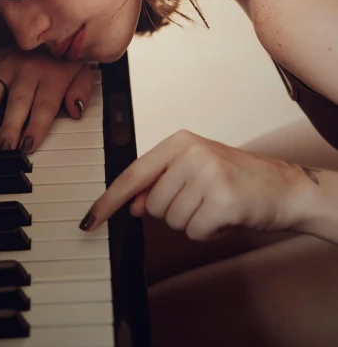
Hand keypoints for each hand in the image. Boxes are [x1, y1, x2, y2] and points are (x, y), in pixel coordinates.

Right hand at [0, 47, 96, 152]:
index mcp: (51, 74)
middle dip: (9, 127)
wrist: (42, 15)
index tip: (29, 146)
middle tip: (2, 148)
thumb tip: (77, 110)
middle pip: (17, 102)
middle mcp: (25, 71)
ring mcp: (3, 67)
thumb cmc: (60, 52)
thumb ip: (81, 90)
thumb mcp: (81, 67)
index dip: (36, 127)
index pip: (43, 106)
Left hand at [80, 130, 307, 239]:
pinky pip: (195, 232)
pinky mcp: (222, 200)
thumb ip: (161, 183)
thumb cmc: (238, 178)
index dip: (109, 200)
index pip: (133, 174)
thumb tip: (133, 204)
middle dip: (175, 211)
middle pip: (153, 205)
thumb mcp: (195, 171)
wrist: (283, 187)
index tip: (90, 219)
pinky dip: (209, 232)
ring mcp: (207, 174)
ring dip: (193, 222)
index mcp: (180, 141)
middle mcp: (191, 153)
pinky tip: (225, 216)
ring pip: (172, 220)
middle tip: (202, 199)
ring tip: (215, 205)